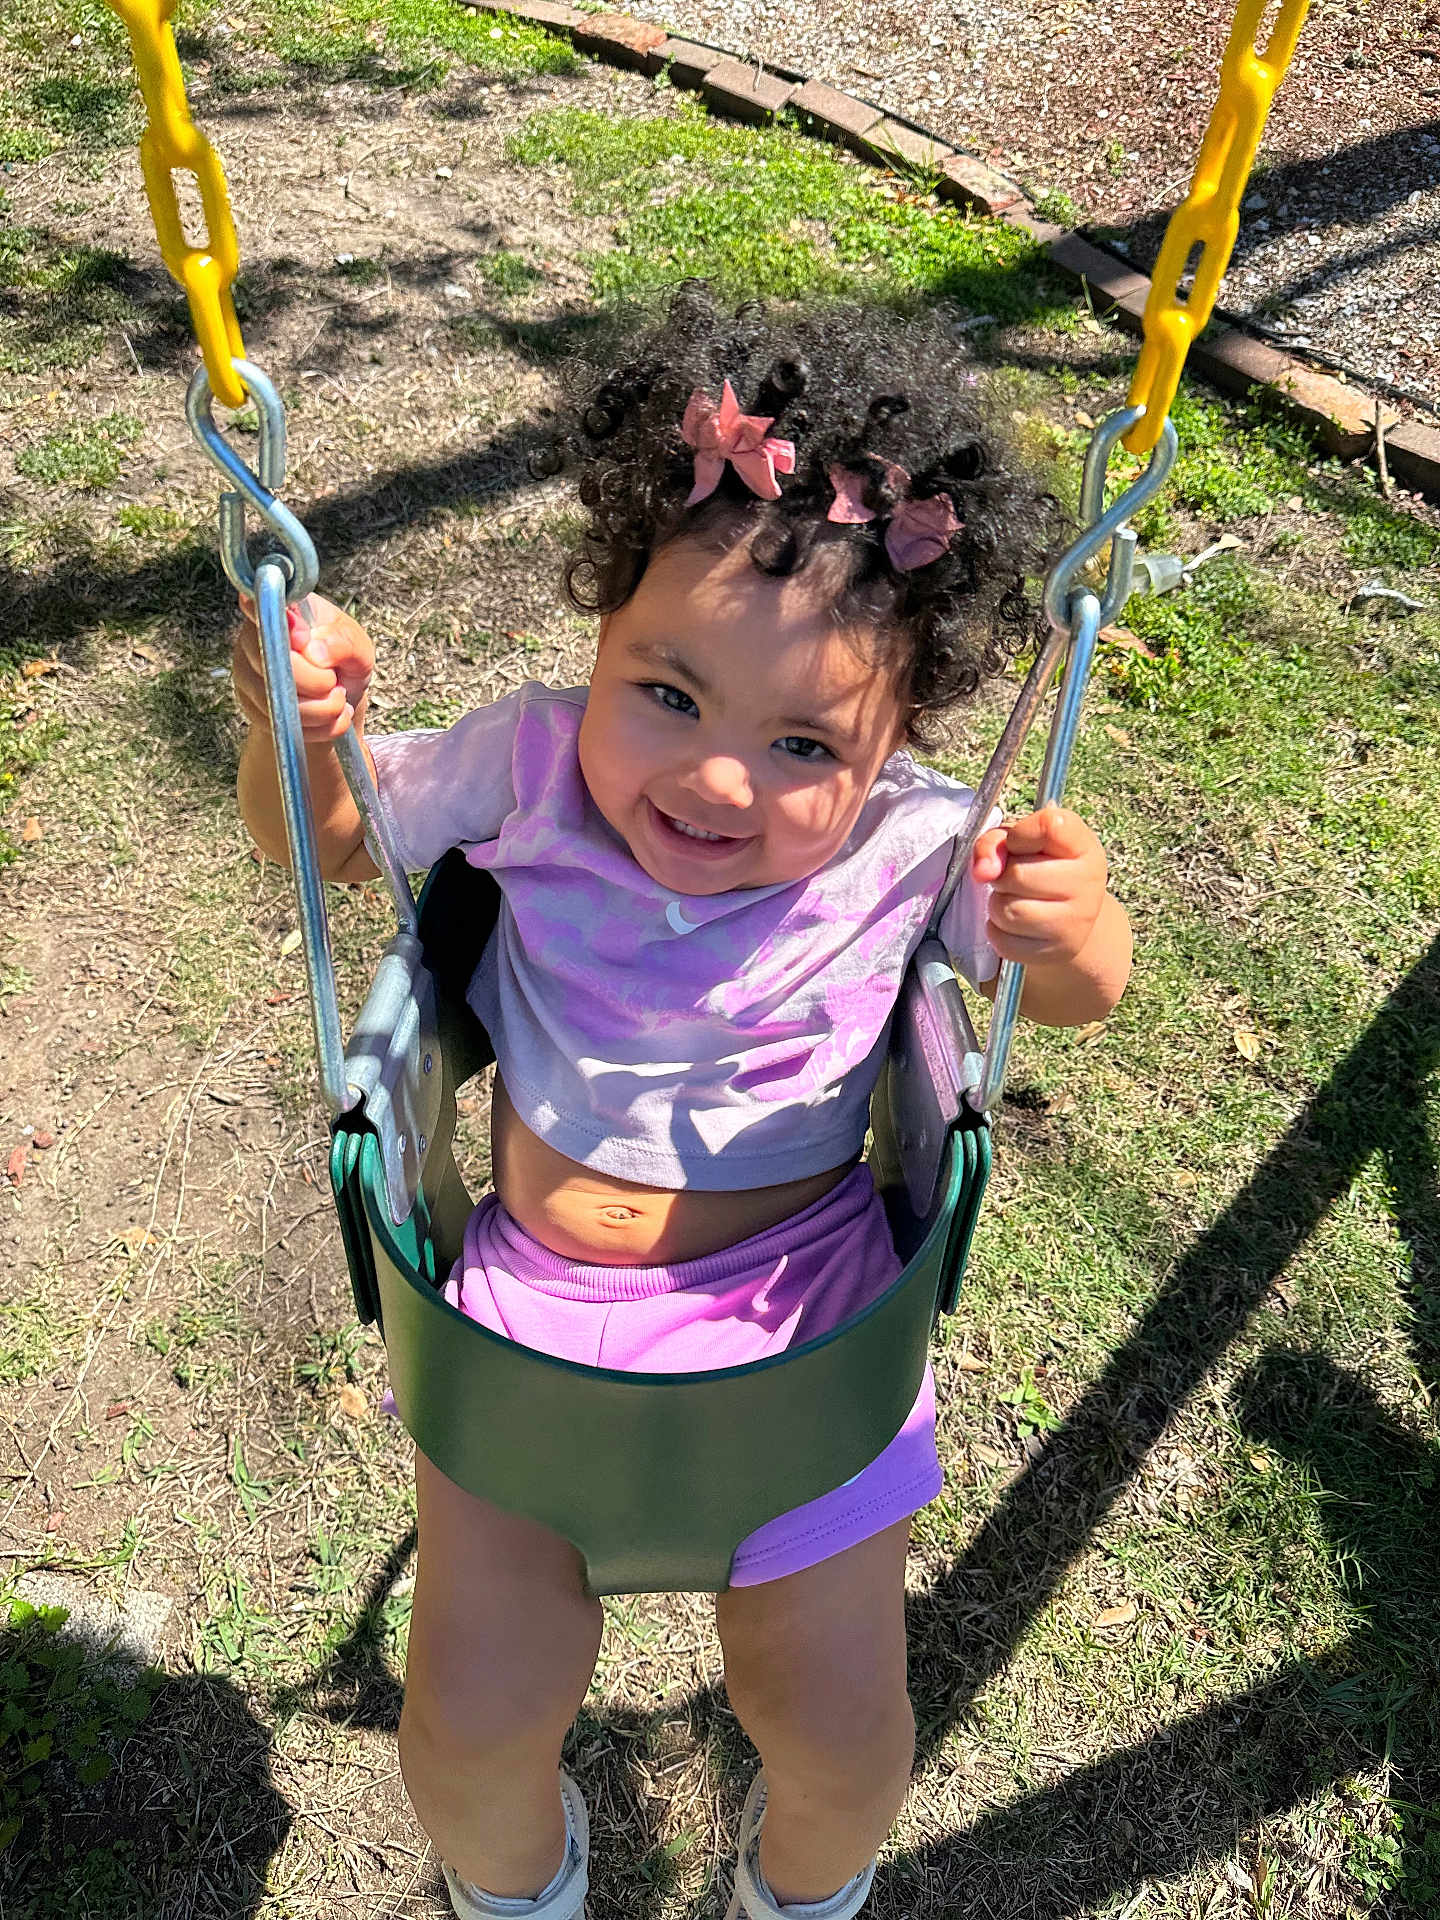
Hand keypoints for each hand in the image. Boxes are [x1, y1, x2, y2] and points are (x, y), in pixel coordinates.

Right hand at [232, 590, 374, 744]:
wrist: (338, 697)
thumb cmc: (343, 659)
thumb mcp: (357, 646)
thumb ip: (342, 642)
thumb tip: (314, 651)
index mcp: (282, 610)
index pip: (258, 604)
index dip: (278, 626)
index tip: (302, 639)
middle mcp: (253, 636)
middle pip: (272, 662)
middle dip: (315, 681)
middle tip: (335, 682)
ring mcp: (247, 671)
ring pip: (276, 698)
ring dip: (320, 708)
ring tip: (337, 700)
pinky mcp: (250, 704)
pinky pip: (280, 723)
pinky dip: (316, 727)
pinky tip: (330, 717)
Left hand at [972, 804, 1108, 967]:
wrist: (1071, 917)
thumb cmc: (1042, 869)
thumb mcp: (1022, 843)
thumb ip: (995, 842)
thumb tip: (983, 871)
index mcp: (1083, 845)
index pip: (1048, 826)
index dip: (1020, 834)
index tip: (1020, 843)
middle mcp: (1088, 882)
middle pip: (1018, 874)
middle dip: (1002, 875)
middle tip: (1013, 877)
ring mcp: (1077, 921)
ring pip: (1008, 911)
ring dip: (998, 904)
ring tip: (1013, 898)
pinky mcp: (1058, 951)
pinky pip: (1004, 941)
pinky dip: (998, 931)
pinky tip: (1014, 924)